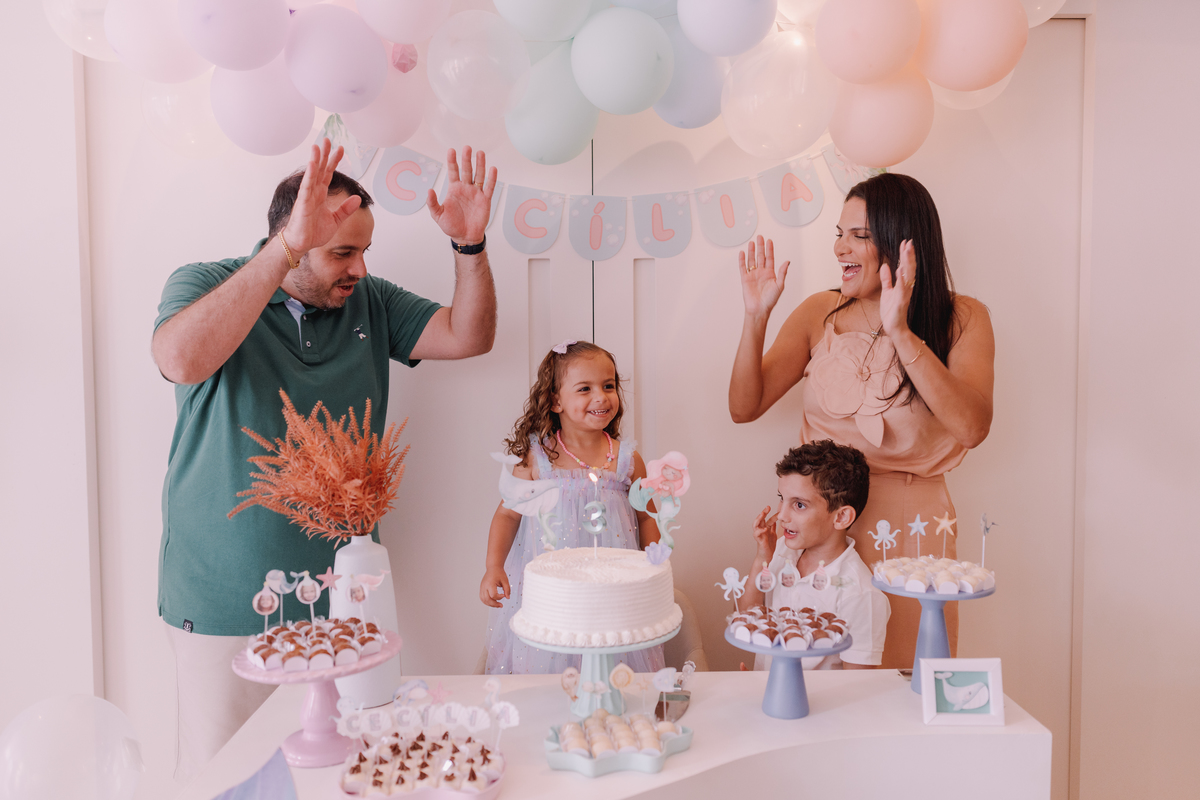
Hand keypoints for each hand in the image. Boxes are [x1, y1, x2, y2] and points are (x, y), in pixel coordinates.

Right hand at [281, 138, 362, 253]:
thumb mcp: (336, 220)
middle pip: (320, 169)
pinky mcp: (302, 203)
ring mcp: (307, 196)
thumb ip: (346, 209)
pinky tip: (313, 164)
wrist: (302, 244)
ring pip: (312, 174)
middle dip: (324, 154)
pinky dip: (310, 175)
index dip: (334, 161)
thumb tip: (357, 198)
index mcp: (320, 195)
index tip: (340, 149)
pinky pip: (306, 187)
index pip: (328, 174)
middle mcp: (313, 192)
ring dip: (315, 160)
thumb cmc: (314, 233)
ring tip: (317, 146)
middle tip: (328, 139)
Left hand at [427, 146, 496, 244]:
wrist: (465, 237)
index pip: (453, 171)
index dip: (452, 161)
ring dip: (480, 164)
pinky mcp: (485, 200)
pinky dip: (492, 179)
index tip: (451, 150)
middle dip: (466, 159)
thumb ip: (432, 203)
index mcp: (454, 189)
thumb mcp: (438, 215)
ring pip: (479, 175)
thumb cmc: (451, 226)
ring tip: (480, 153)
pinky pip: (489, 188)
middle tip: (467, 147)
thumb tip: (429, 191)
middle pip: (467, 170)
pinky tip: (493, 169)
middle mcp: (465, 188)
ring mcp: (476, 193)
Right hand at [480, 565, 509, 607]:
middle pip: (487, 599)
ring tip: (497, 605)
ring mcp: (482, 588)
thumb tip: (507, 597)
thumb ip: (507, 589)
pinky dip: (487, 602)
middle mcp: (484, 586)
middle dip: (494, 604)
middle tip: (501, 605)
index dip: (499, 597)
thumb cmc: (499, 573)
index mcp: (490, 583)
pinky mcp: (481, 589)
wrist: (493, 568)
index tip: (504, 595)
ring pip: (483, 600)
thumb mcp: (505, 580)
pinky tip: (492, 602)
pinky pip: (482, 598)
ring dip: (490, 604)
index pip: (493, 595)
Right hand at [738, 236, 789, 319]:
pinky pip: (743, 267)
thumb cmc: (770, 300)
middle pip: (761, 256)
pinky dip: (742, 260)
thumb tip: (787, 262)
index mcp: (770, 274)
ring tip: (752, 243)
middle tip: (760, 237)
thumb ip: (782, 273)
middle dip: (761, 246)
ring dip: (752, 251)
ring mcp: (753, 275)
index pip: (770, 258)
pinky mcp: (745, 279)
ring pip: (752, 260)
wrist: (759, 309)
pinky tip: (742, 253)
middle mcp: (761, 273)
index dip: (770, 249)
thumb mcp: (780, 285)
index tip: (769, 241)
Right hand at [752, 505, 777, 560]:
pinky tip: (764, 529)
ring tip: (762, 514)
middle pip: (760, 519)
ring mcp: (759, 535)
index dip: (773, 515)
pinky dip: (759, 531)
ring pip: (755, 524)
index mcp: (766, 528)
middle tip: (767, 507)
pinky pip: (756, 534)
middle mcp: (762, 530)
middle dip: (763, 512)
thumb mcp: (773, 534)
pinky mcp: (759, 540)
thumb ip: (773, 528)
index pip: (768, 519)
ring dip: (758, 518)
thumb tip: (775, 520)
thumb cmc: (768, 546)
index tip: (779, 511)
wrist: (766, 556)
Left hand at [879, 239, 915, 336]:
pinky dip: (901, 279)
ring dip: (908, 263)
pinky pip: (902, 289)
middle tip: (908, 241)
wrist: (894, 327)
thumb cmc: (891, 311)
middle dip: (908, 255)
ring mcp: (904, 294)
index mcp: (903, 284)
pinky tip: (900, 270)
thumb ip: (886, 279)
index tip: (905, 242)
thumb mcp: (886, 292)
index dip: (905, 254)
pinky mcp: (901, 302)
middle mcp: (906, 287)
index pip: (905, 266)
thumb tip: (885, 266)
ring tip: (907, 251)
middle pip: (909, 268)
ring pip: (908, 276)